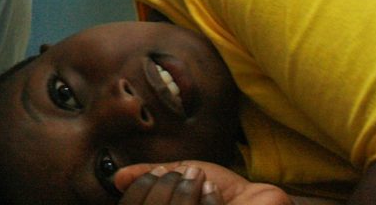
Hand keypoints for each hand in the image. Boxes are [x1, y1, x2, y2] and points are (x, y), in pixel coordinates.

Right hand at [116, 162, 293, 204]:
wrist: (258, 200)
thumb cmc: (220, 191)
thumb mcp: (180, 176)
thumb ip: (149, 175)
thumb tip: (118, 178)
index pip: (133, 203)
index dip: (144, 186)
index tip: (164, 174)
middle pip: (154, 204)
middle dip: (171, 185)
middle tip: (191, 178)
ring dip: (191, 193)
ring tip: (207, 188)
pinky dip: (210, 200)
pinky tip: (218, 197)